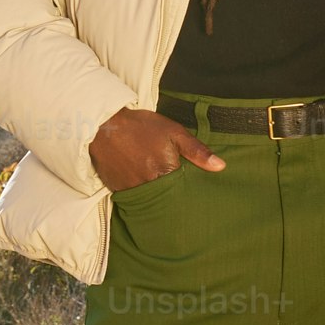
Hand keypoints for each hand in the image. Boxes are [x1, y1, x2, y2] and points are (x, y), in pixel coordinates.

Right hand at [89, 106, 226, 192]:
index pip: (183, 191)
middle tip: (175, 192)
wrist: (104, 124)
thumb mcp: (174, 132)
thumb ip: (197, 151)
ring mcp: (131, 190)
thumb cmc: (141, 126)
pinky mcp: (117, 190)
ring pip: (150, 201)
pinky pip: (133, 198)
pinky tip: (141, 184)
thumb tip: (220, 167)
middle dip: (172, 197)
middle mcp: (148, 186)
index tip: (192, 190)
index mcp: (165, 173)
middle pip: (167, 200)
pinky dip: (139, 194)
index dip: (188, 190)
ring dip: (155, 197)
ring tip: (157, 187)